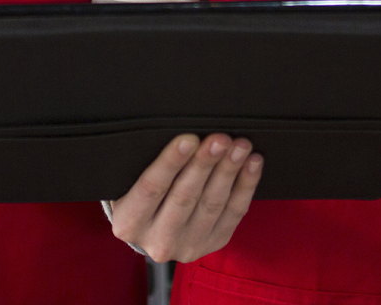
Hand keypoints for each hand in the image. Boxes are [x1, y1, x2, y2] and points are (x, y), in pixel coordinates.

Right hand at [110, 133, 263, 263]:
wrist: (152, 226)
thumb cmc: (139, 191)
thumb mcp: (130, 179)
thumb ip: (145, 162)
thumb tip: (180, 134)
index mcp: (128, 222)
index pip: (151, 188)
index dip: (171, 162)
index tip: (189, 138)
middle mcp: (157, 240)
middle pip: (185, 197)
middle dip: (205, 164)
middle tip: (220, 139)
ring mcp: (188, 246)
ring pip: (212, 204)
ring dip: (229, 171)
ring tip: (239, 146)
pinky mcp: (213, 243)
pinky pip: (234, 213)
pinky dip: (245, 185)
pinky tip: (252, 162)